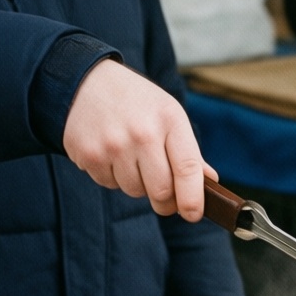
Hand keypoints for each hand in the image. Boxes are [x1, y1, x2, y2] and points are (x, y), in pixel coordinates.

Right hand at [63, 60, 213, 220]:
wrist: (85, 80)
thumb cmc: (137, 102)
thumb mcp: (169, 115)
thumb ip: (188, 151)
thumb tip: (210, 181)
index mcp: (169, 120)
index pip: (188, 169)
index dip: (193, 199)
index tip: (193, 214)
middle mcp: (141, 133)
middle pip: (160, 191)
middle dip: (165, 200)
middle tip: (163, 194)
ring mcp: (112, 144)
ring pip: (134, 191)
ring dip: (137, 184)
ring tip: (131, 158)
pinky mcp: (87, 153)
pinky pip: (109, 184)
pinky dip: (113, 176)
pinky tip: (110, 153)